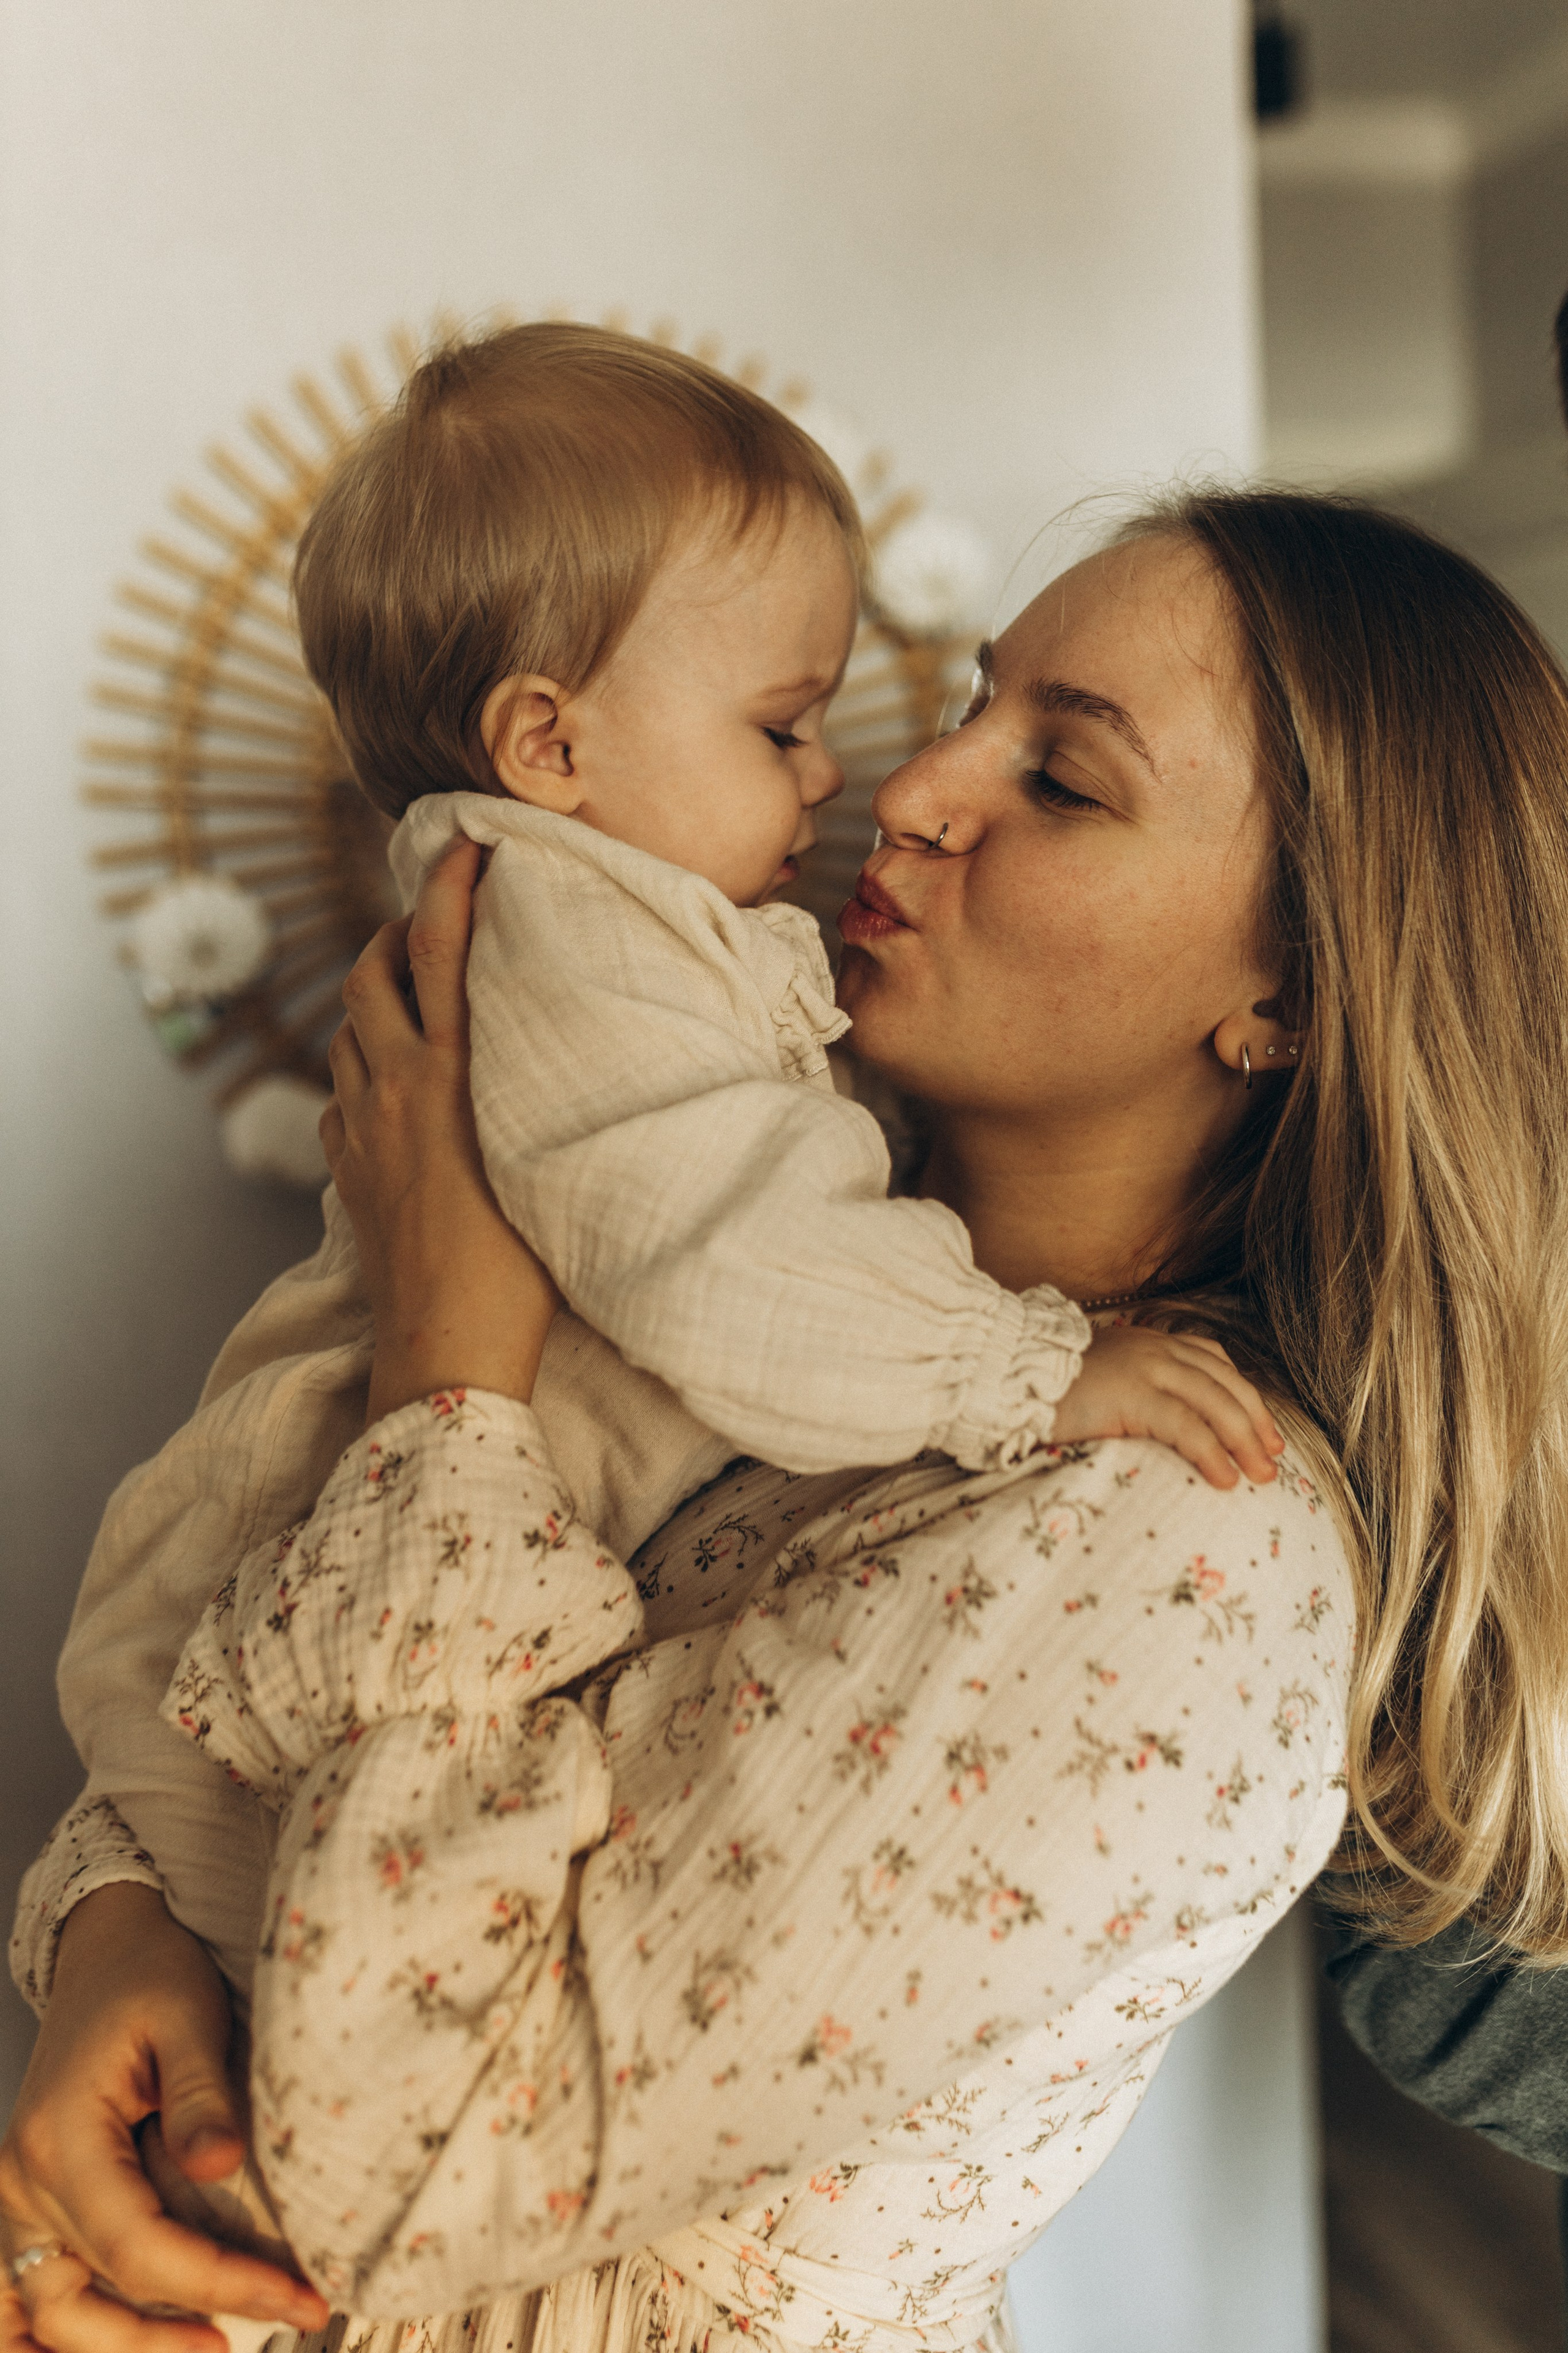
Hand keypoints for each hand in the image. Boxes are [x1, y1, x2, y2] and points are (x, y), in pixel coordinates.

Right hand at [0, 1885, 327, 2352]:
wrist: (109, 1949)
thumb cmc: (152, 1974)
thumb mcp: (190, 2014)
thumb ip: (201, 2094)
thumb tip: (221, 2165)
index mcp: (60, 2139)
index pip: (139, 2248)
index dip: (219, 2284)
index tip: (299, 2295)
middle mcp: (23, 2181)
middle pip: (96, 2297)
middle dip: (187, 2328)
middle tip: (286, 2316)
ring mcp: (18, 2198)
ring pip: (50, 2314)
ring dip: (125, 2345)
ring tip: (215, 2344)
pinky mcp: (32, 2203)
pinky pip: (24, 2298)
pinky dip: (54, 2338)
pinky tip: (121, 2347)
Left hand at [321, 836, 559, 1424]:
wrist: (447, 1358)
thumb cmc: (525, 1278)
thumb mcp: (554, 1165)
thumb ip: (557, 1099)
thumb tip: (592, 1058)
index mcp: (454, 1079)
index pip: (446, 949)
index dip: (454, 884)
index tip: (468, 839)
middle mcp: (397, 1093)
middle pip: (372, 974)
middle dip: (398, 935)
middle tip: (435, 925)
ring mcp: (363, 1134)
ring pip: (348, 1034)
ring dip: (375, 1001)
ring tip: (415, 998)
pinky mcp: (350, 1177)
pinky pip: (341, 1100)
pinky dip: (361, 1073)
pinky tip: (390, 1090)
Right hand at [1049, 1324, 1283, 1488]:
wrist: (1004, 1375)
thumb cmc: (1044, 1388)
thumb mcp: (1100, 1381)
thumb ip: (1132, 1392)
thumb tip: (1157, 1429)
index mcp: (1150, 1342)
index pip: (1214, 1361)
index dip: (1245, 1395)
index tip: (1264, 1430)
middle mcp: (1155, 1349)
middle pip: (1226, 1383)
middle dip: (1256, 1423)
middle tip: (1273, 1459)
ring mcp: (1146, 1368)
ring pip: (1216, 1402)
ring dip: (1245, 1441)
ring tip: (1261, 1477)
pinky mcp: (1133, 1395)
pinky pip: (1186, 1426)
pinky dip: (1212, 1453)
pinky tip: (1226, 1479)